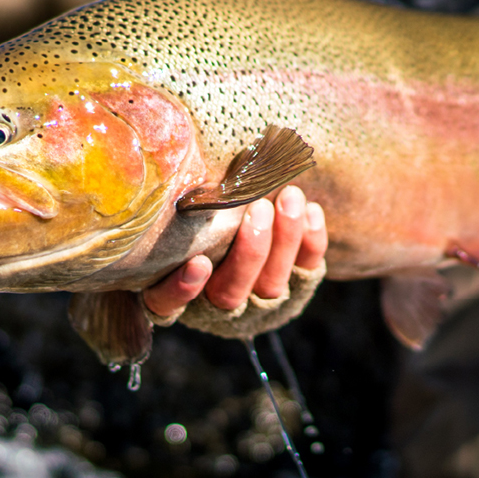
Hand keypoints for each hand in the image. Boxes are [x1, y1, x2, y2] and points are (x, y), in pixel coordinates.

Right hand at [143, 185, 327, 318]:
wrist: (243, 226)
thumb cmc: (195, 216)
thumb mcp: (179, 217)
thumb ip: (178, 208)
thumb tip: (181, 169)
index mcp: (175, 294)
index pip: (166, 304)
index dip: (182, 290)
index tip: (200, 263)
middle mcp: (215, 308)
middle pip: (230, 294)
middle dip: (249, 252)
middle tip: (258, 208)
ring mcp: (258, 304)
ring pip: (272, 284)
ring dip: (284, 240)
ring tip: (290, 197)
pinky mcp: (295, 290)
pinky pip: (307, 272)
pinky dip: (311, 242)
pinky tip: (310, 210)